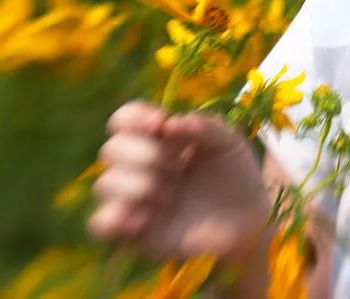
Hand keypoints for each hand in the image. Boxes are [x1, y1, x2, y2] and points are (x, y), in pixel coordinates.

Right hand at [87, 100, 272, 261]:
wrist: (249, 222)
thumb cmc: (236, 176)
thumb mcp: (229, 142)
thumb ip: (204, 126)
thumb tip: (169, 124)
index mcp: (157, 139)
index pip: (123, 119)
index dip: (133, 117)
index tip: (160, 124)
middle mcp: (139, 166)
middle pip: (110, 149)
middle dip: (143, 154)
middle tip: (177, 166)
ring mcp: (134, 199)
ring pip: (104, 184)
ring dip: (137, 185)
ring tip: (170, 196)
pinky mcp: (134, 232)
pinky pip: (100, 223)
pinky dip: (115, 218)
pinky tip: (145, 219)